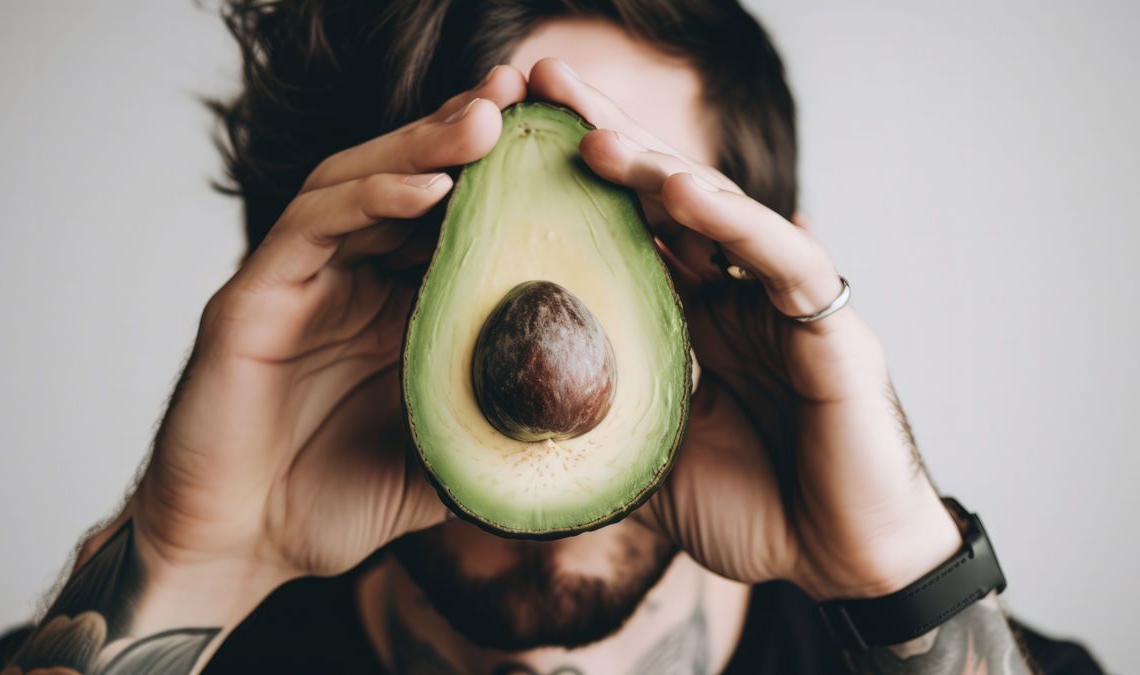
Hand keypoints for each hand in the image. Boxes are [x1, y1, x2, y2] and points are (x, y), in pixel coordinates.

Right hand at [99, 67, 527, 611]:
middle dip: (464, 136)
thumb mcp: (441, 461)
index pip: (451, 223)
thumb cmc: (336, 504)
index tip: (565, 151)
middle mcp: (348, 282)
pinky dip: (368, 200)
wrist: (243, 550)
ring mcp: (299, 283)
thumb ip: (495, 430)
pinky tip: (427, 185)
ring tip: (486, 120)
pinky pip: (311, 229)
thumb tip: (583, 426)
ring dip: (423, 148)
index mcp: (393, 310)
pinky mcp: (254, 298)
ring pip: (359, 186)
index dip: (501, 183)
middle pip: (408, 184)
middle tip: (523, 93)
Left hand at [527, 58, 960, 599]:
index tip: (511, 139)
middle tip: (542, 83)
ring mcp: (782, 302)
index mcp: (692, 315)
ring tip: (592, 136)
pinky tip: (682, 190)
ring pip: (720, 213)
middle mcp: (736, 292)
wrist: (837, 563)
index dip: (574, 182)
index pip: (628, 228)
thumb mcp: (647, 461)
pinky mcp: (829, 326)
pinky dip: (734, 224)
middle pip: (666, 197)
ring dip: (657, 170)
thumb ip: (600, 427)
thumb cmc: (754, 509)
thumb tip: (513, 421)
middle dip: (606, 137)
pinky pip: (780, 261)